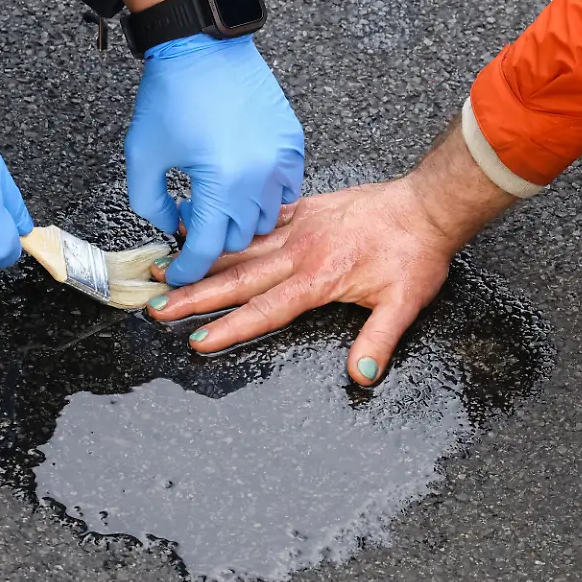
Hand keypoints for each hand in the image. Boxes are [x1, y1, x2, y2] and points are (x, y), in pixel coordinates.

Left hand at [125, 33, 304, 286]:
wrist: (202, 46)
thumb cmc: (172, 94)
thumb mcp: (143, 157)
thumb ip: (150, 205)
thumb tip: (169, 227)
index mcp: (220, 182)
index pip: (207, 248)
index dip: (188, 270)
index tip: (177, 276)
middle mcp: (258, 175)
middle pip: (240, 238)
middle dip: (211, 239)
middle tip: (189, 218)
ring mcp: (281, 159)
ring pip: (267, 218)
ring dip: (239, 220)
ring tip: (214, 198)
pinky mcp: (292, 142)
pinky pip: (287, 189)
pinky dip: (265, 196)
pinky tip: (240, 182)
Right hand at [146, 180, 454, 384]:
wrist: (425, 205)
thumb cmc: (415, 254)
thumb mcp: (404, 303)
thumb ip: (379, 340)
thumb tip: (362, 376)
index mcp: (318, 279)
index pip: (265, 310)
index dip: (230, 327)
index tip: (197, 340)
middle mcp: (299, 253)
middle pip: (237, 279)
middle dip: (193, 295)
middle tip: (156, 306)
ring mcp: (297, 228)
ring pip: (238, 247)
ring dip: (198, 259)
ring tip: (161, 268)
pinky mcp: (302, 210)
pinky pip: (256, 219)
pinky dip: (227, 224)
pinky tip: (200, 224)